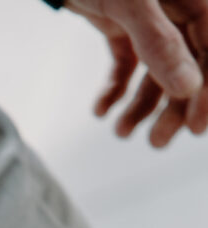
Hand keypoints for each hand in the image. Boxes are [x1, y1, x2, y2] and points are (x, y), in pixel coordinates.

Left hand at [63, 0, 207, 144]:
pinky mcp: (124, 24)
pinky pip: (128, 63)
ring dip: (142, 106)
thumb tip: (187, 89)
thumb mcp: (130, 3)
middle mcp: (177, 6)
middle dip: (173, 107)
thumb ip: (159, 43)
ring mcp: (151, 16)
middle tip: (157, 143)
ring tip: (122, 132)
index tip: (195, 126)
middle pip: (189, 64)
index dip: (207, 90)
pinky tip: (101, 111)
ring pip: (159, 70)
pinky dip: (116, 89)